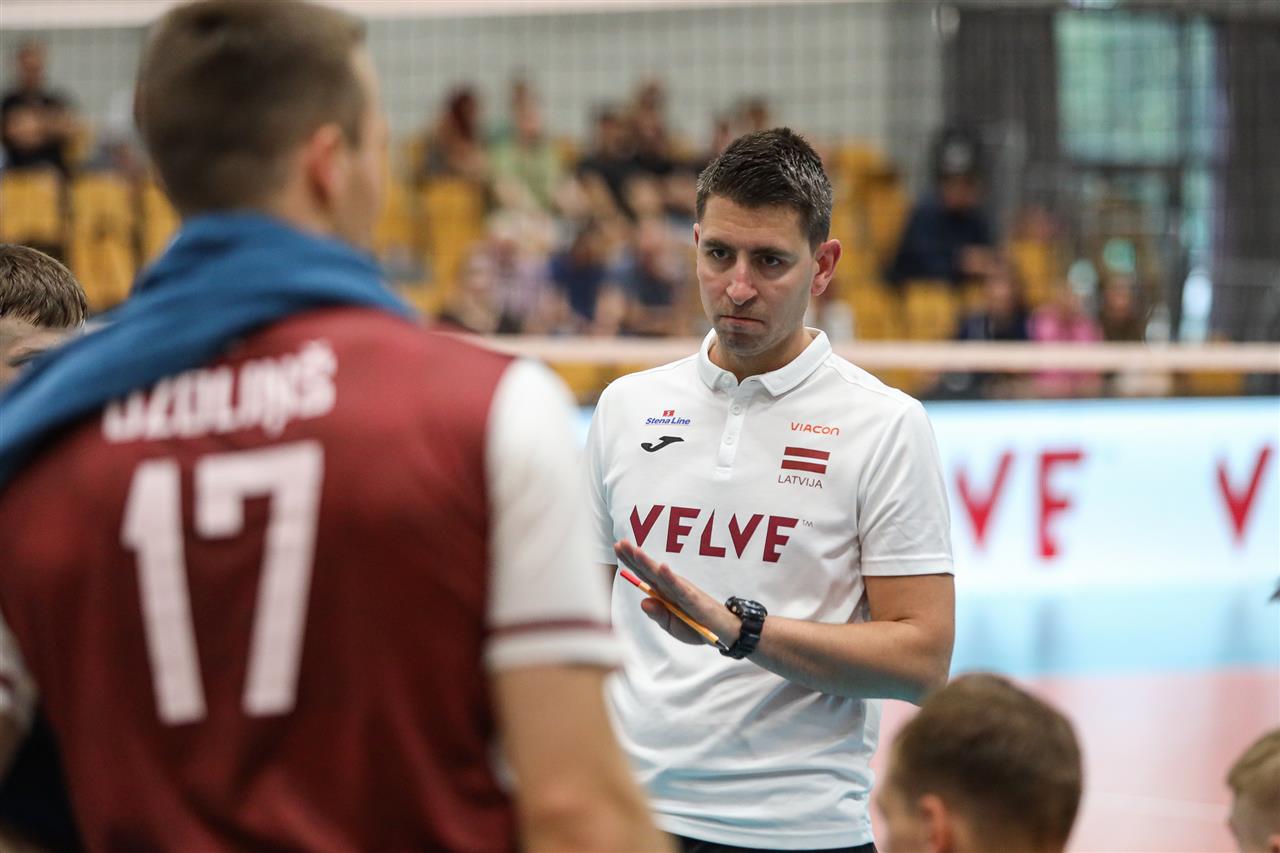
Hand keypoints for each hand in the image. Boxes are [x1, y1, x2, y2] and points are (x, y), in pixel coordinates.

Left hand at [613, 539, 739, 646]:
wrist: (725, 634)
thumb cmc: (698, 627)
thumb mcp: (673, 626)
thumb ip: (659, 615)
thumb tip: (643, 601)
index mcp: (665, 593)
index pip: (645, 575)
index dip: (631, 561)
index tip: (617, 547)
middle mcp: (672, 588)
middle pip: (651, 571)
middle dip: (635, 557)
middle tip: (621, 542)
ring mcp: (684, 592)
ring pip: (663, 576)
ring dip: (649, 563)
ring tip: (636, 551)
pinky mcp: (694, 599)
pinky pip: (680, 588)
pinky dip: (671, 578)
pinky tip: (662, 567)